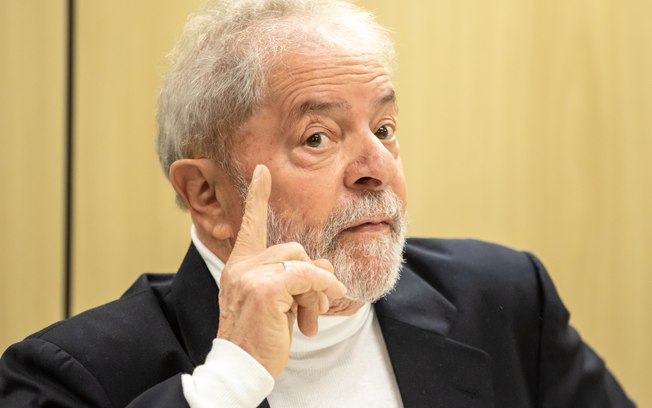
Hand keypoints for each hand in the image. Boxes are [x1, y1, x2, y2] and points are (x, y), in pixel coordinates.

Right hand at [216, 164, 347, 376]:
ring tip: (310, 318)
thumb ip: (295, 279)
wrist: (240, 369)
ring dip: (316, 290)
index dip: (257, 197)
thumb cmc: (259, 338)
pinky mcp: (265, 289)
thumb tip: (326, 267)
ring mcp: (250, 276)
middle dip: (311, 277)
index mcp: (239, 267)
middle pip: (293, 249)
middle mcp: (241, 267)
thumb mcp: (277, 304)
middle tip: (313, 308)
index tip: (263, 171)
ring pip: (302, 262)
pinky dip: (321, 289)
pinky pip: (308, 276)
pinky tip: (316, 315)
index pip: (249, 226)